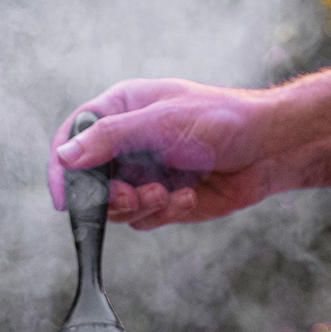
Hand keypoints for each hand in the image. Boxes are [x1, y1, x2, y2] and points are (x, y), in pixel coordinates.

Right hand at [47, 79, 277, 228]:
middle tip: (130, 195)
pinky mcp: (162, 200)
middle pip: (90, 183)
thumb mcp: (160, 122)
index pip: (72, 139)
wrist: (268, 149)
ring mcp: (143, 173)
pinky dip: (166, 212)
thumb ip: (110, 138)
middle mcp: (127, 144)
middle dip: (109, 196)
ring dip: (140, 206)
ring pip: (116, 208)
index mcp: (120, 111)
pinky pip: (144, 220)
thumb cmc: (220, 120)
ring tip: (168, 193)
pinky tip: (190, 195)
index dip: (62, 169)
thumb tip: (65, 156)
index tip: (62, 199)